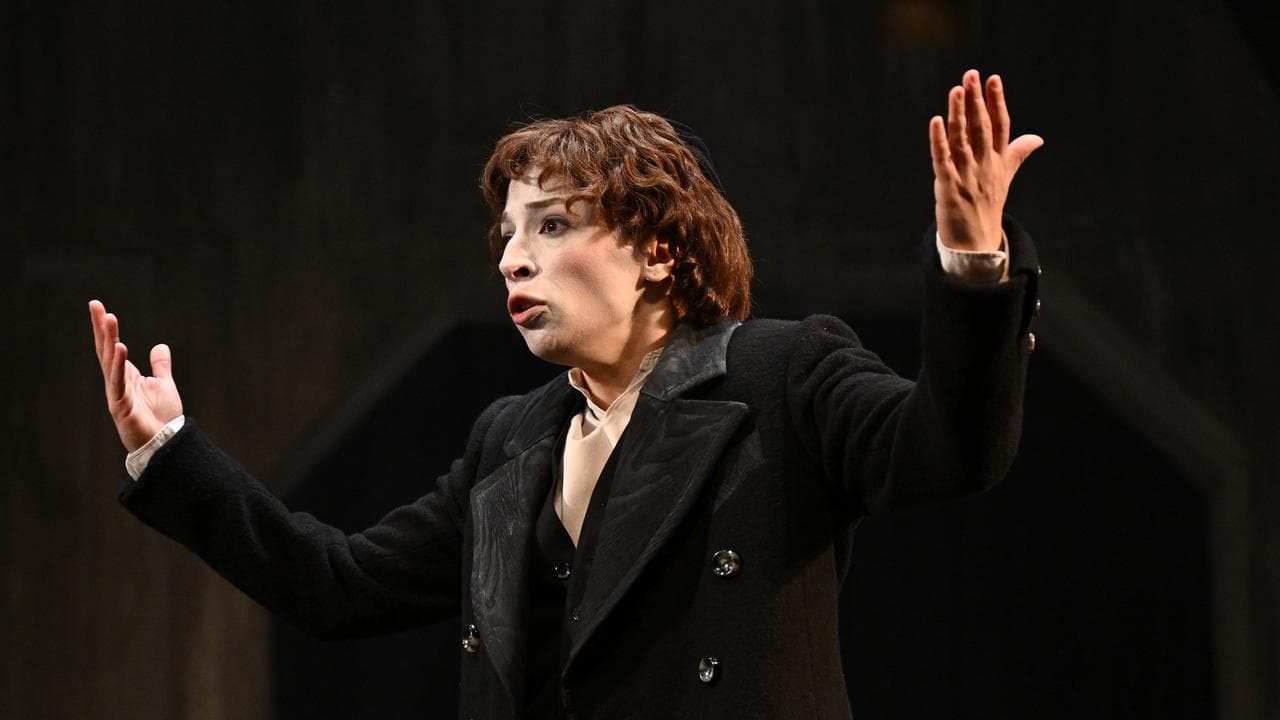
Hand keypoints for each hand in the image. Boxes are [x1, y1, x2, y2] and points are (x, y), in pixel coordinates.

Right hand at [88, 300, 183, 451]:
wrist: (164, 443)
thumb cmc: (161, 418)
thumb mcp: (164, 385)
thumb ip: (160, 366)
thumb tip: (160, 346)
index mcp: (125, 376)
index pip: (111, 347)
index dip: (105, 328)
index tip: (98, 307)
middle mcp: (117, 382)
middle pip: (106, 350)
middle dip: (101, 328)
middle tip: (96, 305)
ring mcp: (117, 394)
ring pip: (110, 362)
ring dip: (109, 340)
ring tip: (109, 319)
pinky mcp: (122, 406)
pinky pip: (118, 382)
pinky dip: (118, 365)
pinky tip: (119, 348)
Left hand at [929, 69, 1042, 251]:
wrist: (976, 244)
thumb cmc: (987, 207)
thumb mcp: (1005, 177)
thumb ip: (1017, 153)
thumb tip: (1037, 138)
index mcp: (998, 161)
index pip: (1000, 125)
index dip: (996, 101)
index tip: (993, 78)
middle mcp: (985, 165)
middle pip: (981, 127)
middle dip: (977, 100)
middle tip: (971, 74)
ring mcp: (967, 176)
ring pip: (962, 139)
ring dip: (959, 114)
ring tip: (956, 90)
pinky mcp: (949, 188)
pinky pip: (942, 161)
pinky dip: (938, 141)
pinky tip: (935, 122)